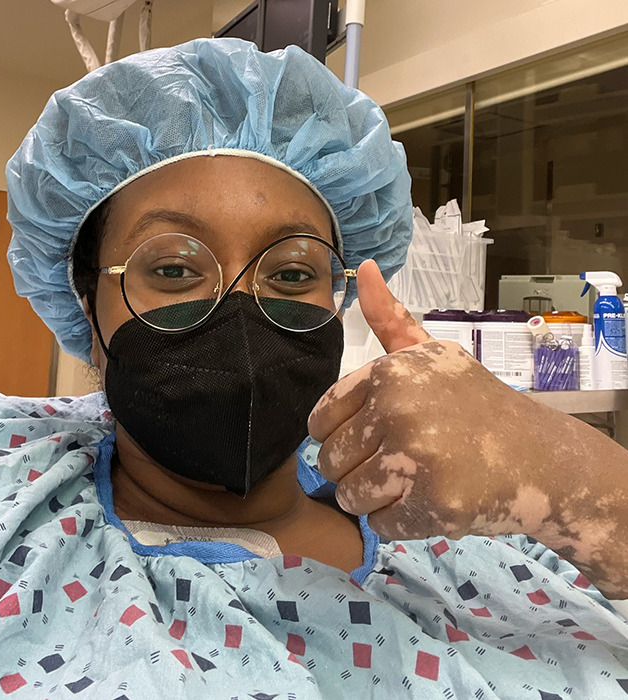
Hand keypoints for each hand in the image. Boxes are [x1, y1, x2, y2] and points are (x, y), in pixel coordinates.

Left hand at [308, 260, 552, 541]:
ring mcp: (416, 459)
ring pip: (350, 496)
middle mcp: (397, 410)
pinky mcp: (434, 505)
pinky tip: (430, 500)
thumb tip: (362, 268)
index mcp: (388, 373)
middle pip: (331, 462)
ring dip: (375, 498)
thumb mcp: (431, 353)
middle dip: (357, 469)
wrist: (538, 456)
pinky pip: (380, 525)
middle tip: (397, 461)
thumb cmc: (474, 403)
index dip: (339, 435)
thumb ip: (388, 318)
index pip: (319, 421)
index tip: (370, 436)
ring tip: (412, 480)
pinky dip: (400, 521)